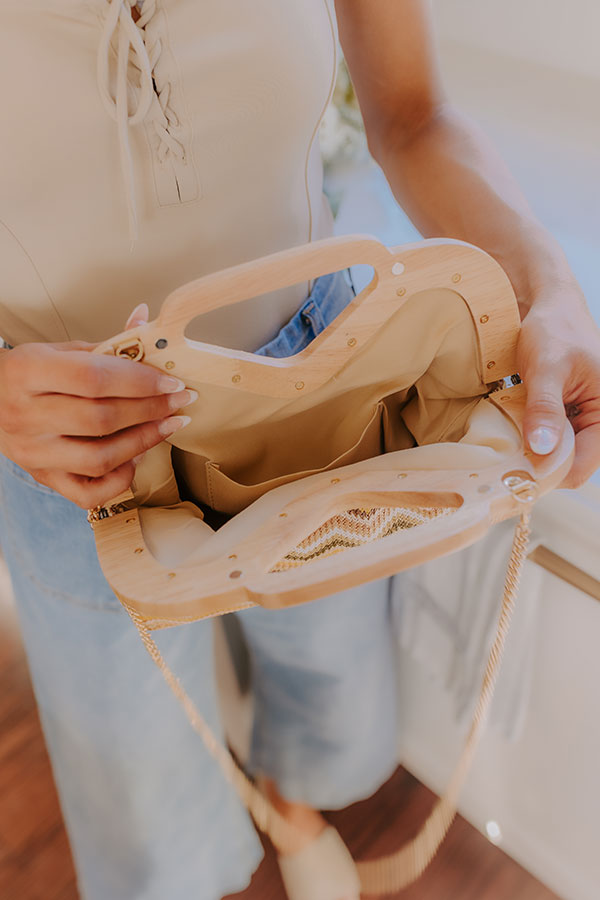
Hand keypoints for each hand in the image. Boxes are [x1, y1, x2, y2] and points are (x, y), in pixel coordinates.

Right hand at [0, 304, 194, 507]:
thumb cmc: (31, 375)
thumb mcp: (60, 351)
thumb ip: (106, 346)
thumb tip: (146, 321)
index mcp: (27, 373)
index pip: (94, 379)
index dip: (140, 382)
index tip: (171, 382)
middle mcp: (25, 416)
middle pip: (101, 419)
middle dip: (151, 410)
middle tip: (179, 402)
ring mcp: (33, 452)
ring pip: (99, 458)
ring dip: (143, 443)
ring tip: (166, 426)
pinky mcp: (42, 477)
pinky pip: (89, 493)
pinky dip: (119, 479)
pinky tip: (134, 458)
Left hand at [519, 281, 599, 487]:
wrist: (550, 308)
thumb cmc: (555, 330)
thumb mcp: (547, 367)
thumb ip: (545, 408)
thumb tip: (542, 448)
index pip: (581, 466)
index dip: (549, 472)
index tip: (514, 471)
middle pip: (570, 466)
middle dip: (539, 465)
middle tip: (504, 460)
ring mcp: (584, 422)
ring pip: (557, 456)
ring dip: (533, 453)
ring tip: (508, 444)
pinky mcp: (567, 418)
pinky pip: (550, 442)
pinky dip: (531, 441)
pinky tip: (513, 433)